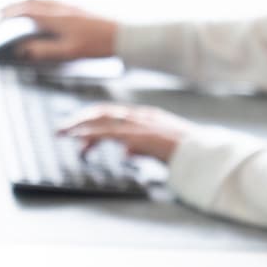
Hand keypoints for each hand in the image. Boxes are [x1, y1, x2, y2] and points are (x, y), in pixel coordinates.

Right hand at [0, 0, 118, 62]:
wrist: (120, 36)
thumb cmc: (95, 45)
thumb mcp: (67, 52)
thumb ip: (43, 51)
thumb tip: (21, 50)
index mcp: (55, 17)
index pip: (25, 11)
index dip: (8, 15)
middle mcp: (59, 8)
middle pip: (30, 2)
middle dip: (13, 7)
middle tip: (0, 15)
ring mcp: (68, 7)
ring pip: (40, 0)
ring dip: (24, 5)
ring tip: (15, 13)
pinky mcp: (75, 9)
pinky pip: (50, 2)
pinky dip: (37, 6)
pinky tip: (39, 14)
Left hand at [61, 104, 189, 161]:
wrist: (204, 154)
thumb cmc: (189, 154)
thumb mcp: (162, 148)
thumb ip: (143, 147)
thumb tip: (126, 150)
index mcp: (147, 117)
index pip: (114, 113)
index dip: (93, 117)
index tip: (78, 125)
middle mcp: (141, 117)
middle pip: (103, 112)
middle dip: (80, 118)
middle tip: (62, 129)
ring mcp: (140, 125)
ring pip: (102, 120)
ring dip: (79, 126)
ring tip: (62, 133)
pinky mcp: (139, 136)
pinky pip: (109, 133)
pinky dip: (90, 134)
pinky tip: (78, 140)